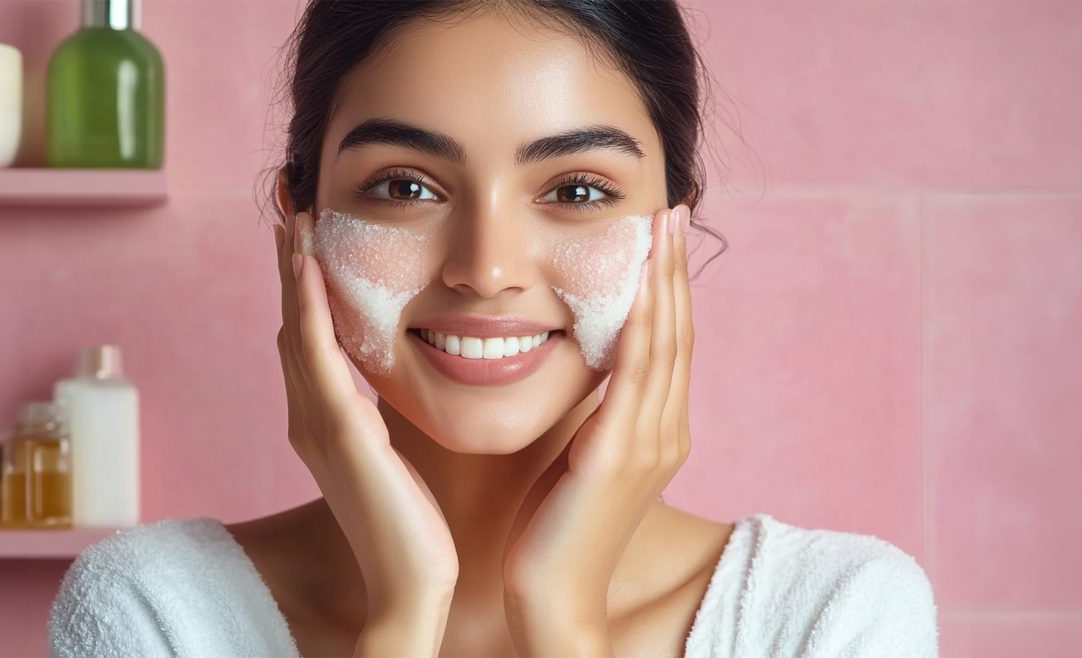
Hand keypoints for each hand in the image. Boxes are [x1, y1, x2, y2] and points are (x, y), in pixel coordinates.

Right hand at [271, 203, 459, 628]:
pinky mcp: (338, 431)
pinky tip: (307, 262)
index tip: (308, 228)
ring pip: (296, 326)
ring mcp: (318, 421)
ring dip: (291, 268)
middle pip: (292, 319)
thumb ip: (388, 415)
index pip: (311, 333)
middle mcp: (311, 414)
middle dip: (288, 262)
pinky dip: (307, 305)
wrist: (412, 585)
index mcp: (328, 418)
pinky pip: (317, 354)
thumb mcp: (398, 454)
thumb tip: (406, 375)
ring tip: (292, 213)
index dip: (304, 280)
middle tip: (288, 200)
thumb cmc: (415, 525)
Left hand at [500, 205, 694, 654]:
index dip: (669, 283)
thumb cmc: (554, 528)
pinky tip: (637, 289)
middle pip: (677, 330)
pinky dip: (639, 329)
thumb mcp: (580, 454)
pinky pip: (633, 378)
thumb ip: (594, 411)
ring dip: (663, 282)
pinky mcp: (617, 455)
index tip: (661, 232)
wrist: (553, 596)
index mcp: (657, 427)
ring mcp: (648, 443)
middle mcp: (665, 429)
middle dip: (674, 266)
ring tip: (661, 226)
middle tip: (672, 208)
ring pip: (663, 344)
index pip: (668, 339)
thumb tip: (583, 364)